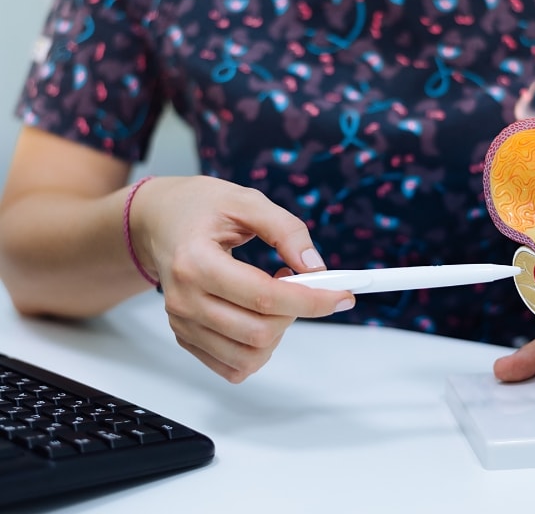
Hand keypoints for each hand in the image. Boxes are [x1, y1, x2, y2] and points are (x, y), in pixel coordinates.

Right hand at [131, 176, 354, 382]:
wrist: (158, 222)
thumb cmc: (200, 208)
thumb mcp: (246, 201)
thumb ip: (286, 230)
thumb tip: (316, 268)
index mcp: (195, 262)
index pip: (264, 297)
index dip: (311, 301)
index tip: (342, 296)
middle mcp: (184, 299)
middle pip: (260, 332)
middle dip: (295, 312)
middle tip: (297, 282)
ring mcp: (182, 323)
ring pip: (249, 357)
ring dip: (278, 333)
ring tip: (273, 296)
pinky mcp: (186, 337)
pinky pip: (233, 366)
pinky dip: (258, 349)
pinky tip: (257, 315)